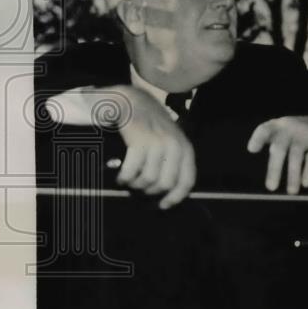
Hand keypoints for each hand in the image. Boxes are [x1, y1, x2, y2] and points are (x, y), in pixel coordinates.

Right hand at [51, 85, 196, 208]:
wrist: (135, 102)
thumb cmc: (152, 127)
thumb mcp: (170, 142)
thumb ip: (172, 163)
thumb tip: (166, 195)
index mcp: (185, 149)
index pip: (187, 181)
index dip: (176, 198)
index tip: (163, 206)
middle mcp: (175, 146)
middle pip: (165, 184)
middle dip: (150, 191)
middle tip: (139, 188)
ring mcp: (158, 143)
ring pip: (147, 180)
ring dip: (135, 185)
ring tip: (130, 180)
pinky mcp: (140, 142)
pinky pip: (131, 173)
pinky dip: (124, 179)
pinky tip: (121, 176)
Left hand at [246, 113, 307, 193]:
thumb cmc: (297, 132)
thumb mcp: (283, 131)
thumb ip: (270, 142)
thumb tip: (255, 156)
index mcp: (278, 126)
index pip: (265, 129)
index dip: (258, 138)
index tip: (252, 150)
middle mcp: (289, 128)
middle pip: (280, 148)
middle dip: (275, 168)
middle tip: (271, 188)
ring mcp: (304, 134)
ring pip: (296, 156)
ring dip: (293, 175)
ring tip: (291, 192)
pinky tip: (306, 183)